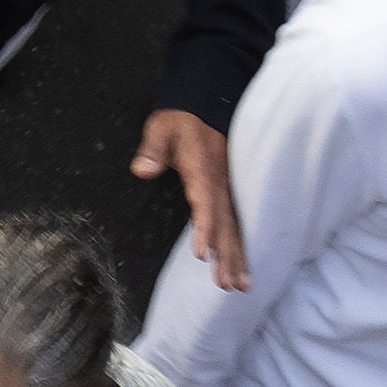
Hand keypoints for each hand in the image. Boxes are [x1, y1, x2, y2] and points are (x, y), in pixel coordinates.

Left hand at [133, 108, 244, 289]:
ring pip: (236, 227)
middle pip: (226, 225)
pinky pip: (237, 221)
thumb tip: (143, 169)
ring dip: (239, 256)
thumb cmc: (180, 119)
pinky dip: (241, 244)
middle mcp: (220, 184)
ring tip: (240, 285)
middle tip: (228, 285)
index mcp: (203, 172)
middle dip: (228, 256)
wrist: (205, 101)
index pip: (206, 205)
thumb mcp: (161, 128)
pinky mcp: (230, 190)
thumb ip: (153, 149)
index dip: (205, 230)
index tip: (203, 254)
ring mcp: (228, 188)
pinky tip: (243, 265)